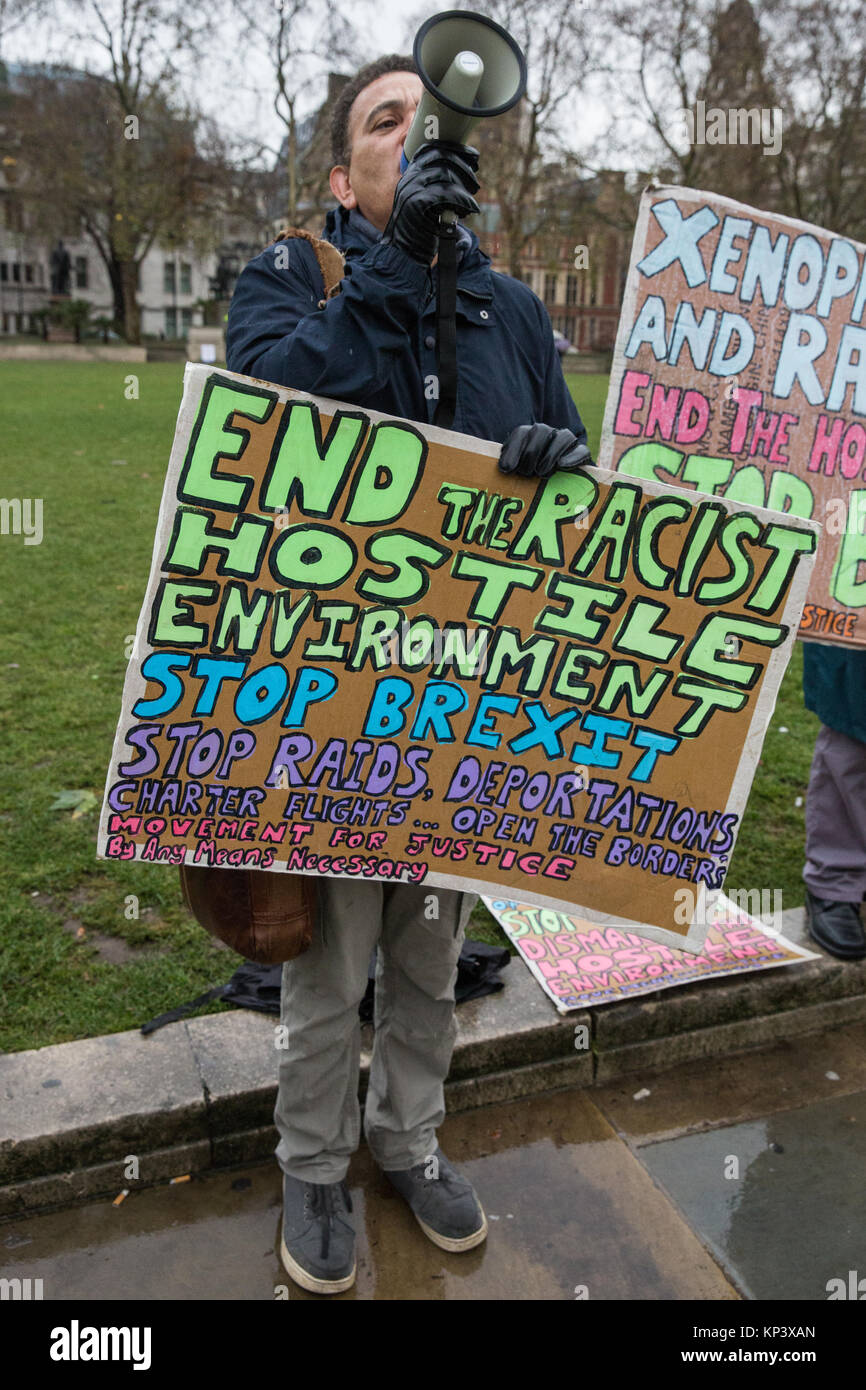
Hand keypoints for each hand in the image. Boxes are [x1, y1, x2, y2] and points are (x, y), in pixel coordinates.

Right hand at [381, 141, 480, 264]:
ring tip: (472, 200)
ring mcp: (411, 190)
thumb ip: (437, 188)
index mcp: (409, 177)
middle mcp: (409, 180)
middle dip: (464, 166)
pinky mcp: (418, 204)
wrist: (404, 257)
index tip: (474, 157)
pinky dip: (463, 200)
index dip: (455, 150)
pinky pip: (447, 194)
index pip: (432, 149)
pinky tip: (470, 209)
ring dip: (465, 186)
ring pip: (446, 174)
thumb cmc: (419, 234)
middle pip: (441, 158)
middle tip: (476, 184)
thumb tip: (463, 173)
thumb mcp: (426, 205)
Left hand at [498, 424, 593, 478]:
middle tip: (526, 473)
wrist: (555, 486)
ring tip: (541, 472)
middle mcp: (547, 433)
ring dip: (550, 455)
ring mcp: (564, 441)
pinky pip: (581, 450)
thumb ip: (510, 465)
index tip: (507, 469)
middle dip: (531, 453)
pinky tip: (562, 465)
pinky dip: (572, 457)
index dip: (513, 449)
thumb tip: (506, 468)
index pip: (520, 433)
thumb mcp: (516, 471)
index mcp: (528, 435)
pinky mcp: (580, 453)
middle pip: (541, 431)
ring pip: (563, 436)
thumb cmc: (528, 478)